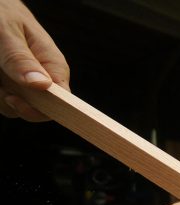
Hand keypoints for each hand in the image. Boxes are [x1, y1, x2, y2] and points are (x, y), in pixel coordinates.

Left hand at [0, 0, 69, 120]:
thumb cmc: (1, 10)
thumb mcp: (8, 32)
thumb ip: (21, 59)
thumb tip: (42, 85)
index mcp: (53, 65)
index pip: (62, 100)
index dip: (40, 108)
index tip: (14, 99)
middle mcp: (42, 78)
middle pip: (35, 109)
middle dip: (11, 101)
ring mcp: (25, 82)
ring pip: (13, 107)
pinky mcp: (10, 84)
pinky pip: (2, 100)